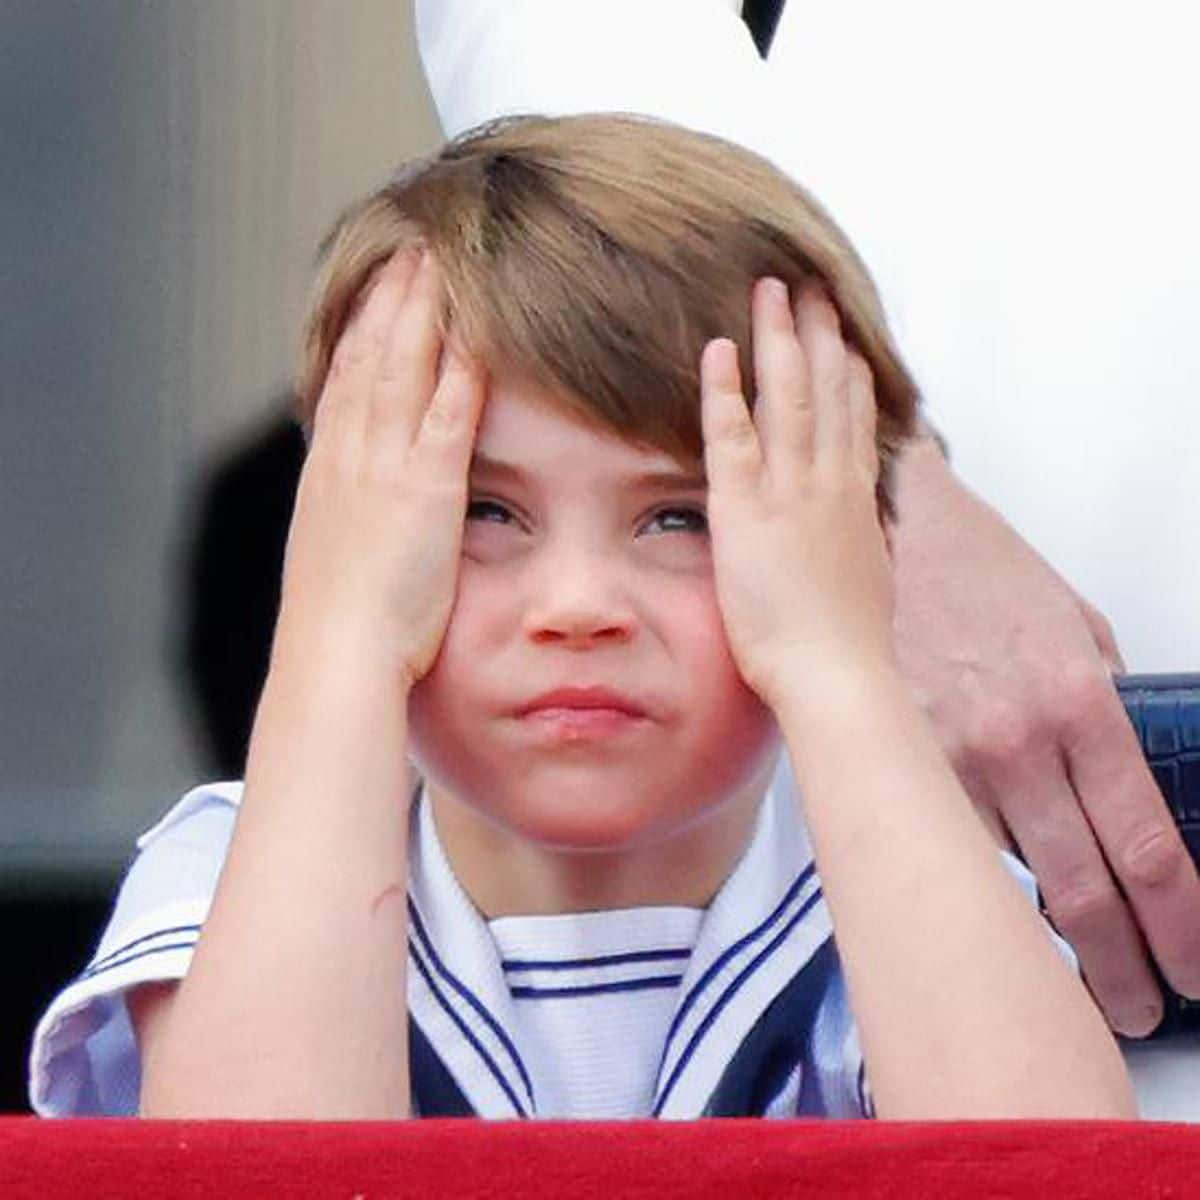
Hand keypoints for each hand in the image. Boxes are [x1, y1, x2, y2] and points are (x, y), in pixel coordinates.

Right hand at [274, 249, 486, 688]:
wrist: (336, 655)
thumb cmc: (341, 626)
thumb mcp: (338, 555)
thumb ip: (356, 516)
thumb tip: (369, 506)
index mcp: (330, 470)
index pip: (343, 379)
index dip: (361, 328)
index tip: (376, 290)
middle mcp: (351, 455)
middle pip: (369, 356)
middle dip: (389, 299)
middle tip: (407, 249)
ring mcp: (386, 466)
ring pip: (402, 368)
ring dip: (420, 310)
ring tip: (435, 259)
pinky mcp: (426, 488)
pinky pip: (448, 413)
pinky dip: (461, 366)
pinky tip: (477, 329)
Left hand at [699, 277, 895, 712]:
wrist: (837, 675)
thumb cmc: (849, 646)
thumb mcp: (866, 581)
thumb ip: (859, 544)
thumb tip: (861, 533)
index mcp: (855, 500)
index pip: (856, 419)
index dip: (850, 372)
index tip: (846, 338)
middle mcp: (829, 483)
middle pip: (829, 390)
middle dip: (820, 333)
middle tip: (813, 287)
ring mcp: (790, 491)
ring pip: (789, 396)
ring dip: (780, 338)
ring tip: (773, 291)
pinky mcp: (745, 509)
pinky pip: (733, 435)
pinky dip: (726, 389)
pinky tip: (719, 349)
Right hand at [890, 442, 1199, 1033]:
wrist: (886, 529)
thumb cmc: (978, 568)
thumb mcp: (1075, 622)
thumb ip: (1105, 702)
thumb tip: (1122, 772)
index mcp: (1079, 702)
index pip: (1145, 844)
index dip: (1178, 922)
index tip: (1192, 961)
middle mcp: (1017, 742)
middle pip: (1082, 889)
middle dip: (1122, 964)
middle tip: (1143, 1005)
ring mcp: (948, 757)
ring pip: (1008, 882)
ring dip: (1050, 946)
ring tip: (1079, 985)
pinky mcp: (894, 758)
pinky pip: (945, 845)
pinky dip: (977, 893)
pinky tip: (995, 923)